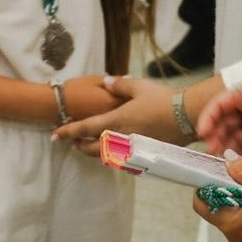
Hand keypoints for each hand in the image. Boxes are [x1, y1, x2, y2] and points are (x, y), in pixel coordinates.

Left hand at [51, 75, 181, 154]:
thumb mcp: (139, 86)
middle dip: (78, 145)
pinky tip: (112, 149)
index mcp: (117, 120)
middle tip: (71, 141)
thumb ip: (119, 85)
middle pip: (91, 148)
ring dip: (93, 151)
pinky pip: (120, 159)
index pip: (85, 128)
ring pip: (105, 156)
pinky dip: (111, 155)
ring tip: (88, 145)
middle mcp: (121, 138)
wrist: (187, 117)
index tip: (54, 135)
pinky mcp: (143, 156)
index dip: (68, 132)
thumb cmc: (163, 99)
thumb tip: (105, 81)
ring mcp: (132, 149)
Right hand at [199, 74, 241, 158]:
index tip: (203, 132)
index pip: (221, 105)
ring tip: (223, 164)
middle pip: (225, 124)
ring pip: (236, 138)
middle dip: (217, 137)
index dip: (209, 117)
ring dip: (228, 149)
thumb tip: (230, 99)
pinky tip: (239, 168)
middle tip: (212, 153)